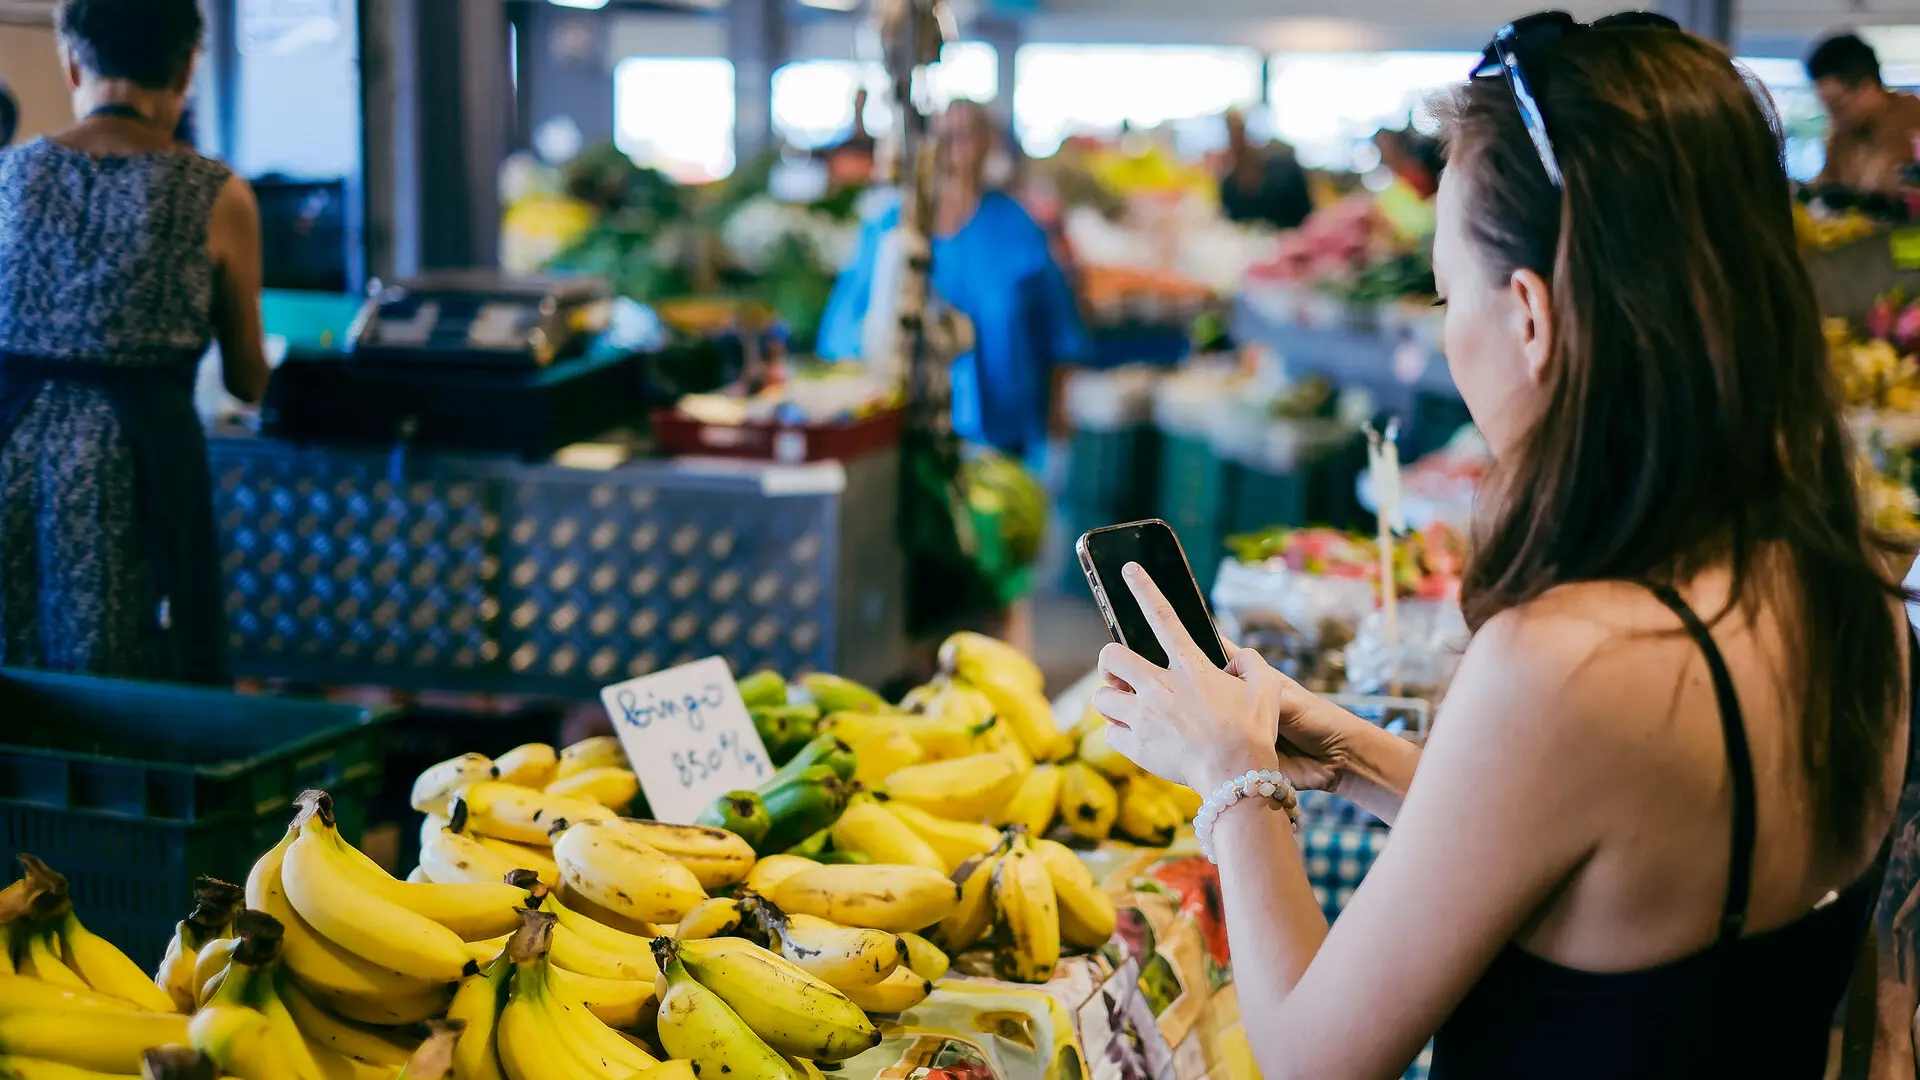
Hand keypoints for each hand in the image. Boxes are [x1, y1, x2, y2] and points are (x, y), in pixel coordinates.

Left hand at [1090, 563, 1283, 792]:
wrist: (1236, 779)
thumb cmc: (1253, 735)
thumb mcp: (1267, 691)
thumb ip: (1253, 664)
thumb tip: (1240, 657)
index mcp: (1190, 668)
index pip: (1163, 617)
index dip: (1144, 588)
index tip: (1128, 570)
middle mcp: (1160, 686)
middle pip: (1110, 657)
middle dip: (1109, 662)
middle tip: (1121, 675)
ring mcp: (1143, 716)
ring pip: (1100, 697)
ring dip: (1111, 701)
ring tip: (1127, 709)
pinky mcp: (1134, 745)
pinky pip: (1109, 732)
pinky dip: (1118, 733)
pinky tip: (1135, 737)